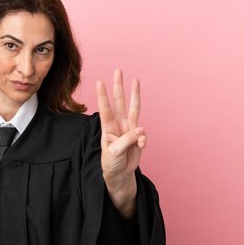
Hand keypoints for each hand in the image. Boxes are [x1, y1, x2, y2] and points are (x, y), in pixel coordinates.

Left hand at [96, 69, 145, 216]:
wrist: (120, 174)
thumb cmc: (111, 163)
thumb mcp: (114, 152)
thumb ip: (127, 140)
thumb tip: (140, 130)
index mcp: (107, 127)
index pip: (105, 108)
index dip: (103, 96)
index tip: (100, 82)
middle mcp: (118, 124)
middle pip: (119, 101)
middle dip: (118, 86)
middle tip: (118, 71)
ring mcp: (129, 129)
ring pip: (133, 107)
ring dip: (134, 94)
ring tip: (135, 80)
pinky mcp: (138, 136)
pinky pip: (143, 134)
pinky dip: (143, 139)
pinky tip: (140, 146)